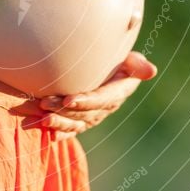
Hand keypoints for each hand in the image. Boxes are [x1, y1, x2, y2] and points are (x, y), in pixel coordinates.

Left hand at [36, 52, 157, 140]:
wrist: (106, 69)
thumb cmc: (118, 58)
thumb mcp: (130, 60)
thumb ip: (136, 64)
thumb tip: (151, 70)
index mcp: (117, 93)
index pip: (101, 100)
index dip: (86, 102)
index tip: (69, 99)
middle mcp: (104, 109)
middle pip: (83, 113)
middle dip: (63, 110)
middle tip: (44, 103)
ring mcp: (91, 117)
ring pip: (73, 124)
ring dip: (55, 123)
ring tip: (37, 119)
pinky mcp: (80, 121)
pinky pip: (67, 130)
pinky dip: (55, 132)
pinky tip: (41, 131)